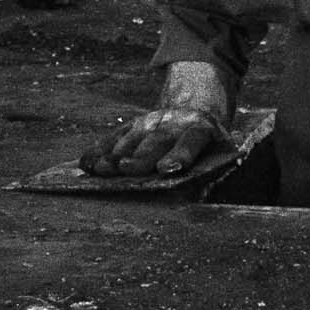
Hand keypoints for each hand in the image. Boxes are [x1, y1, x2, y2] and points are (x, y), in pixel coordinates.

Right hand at [78, 108, 223, 177]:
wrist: (195, 112)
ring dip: (114, 154)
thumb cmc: (210, 148)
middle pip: (156, 140)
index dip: (179, 154)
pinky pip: (115, 136)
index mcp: (202, 129)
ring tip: (99, 169)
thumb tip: (197, 197)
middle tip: (124, 170)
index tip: (166, 169)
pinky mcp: (134, 123)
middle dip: (140, 157)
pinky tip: (87, 162)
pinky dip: (100, 150)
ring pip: (132, 137)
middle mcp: (176, 121)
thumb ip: (212, 175)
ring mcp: (152, 120)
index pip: (191, 141)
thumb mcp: (222, 156)